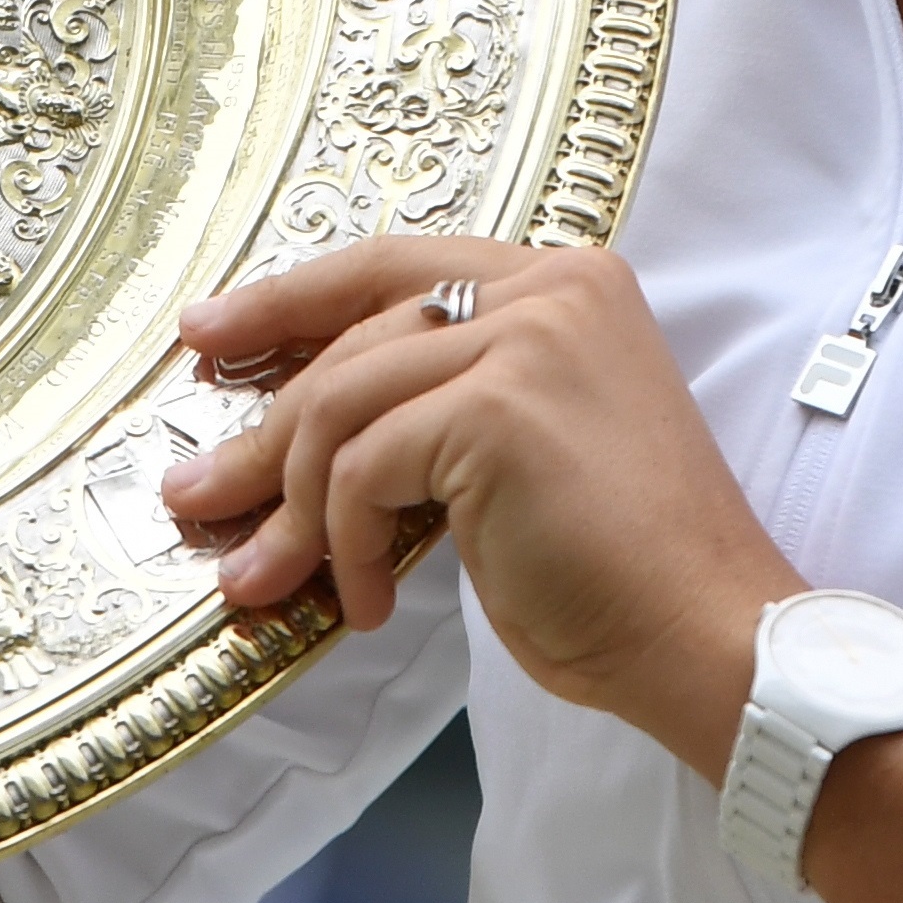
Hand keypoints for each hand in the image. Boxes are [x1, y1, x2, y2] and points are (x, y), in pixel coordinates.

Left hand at [161, 236, 800, 767]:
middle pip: (353, 334)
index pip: (393, 268)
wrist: (707, 634)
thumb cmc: (619, 571)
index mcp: (566, 282)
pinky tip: (368, 601)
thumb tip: (283, 441)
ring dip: (291, 507)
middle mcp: (551, 287)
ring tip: (268, 577)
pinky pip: (361, 470)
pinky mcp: (499, 404)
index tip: (211, 333)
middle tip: (195, 491)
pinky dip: (343, 545)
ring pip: (341, 406)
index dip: (291, 300)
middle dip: (263, 427)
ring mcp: (528, 337)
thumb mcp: (514, 458)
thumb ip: (427, 416)